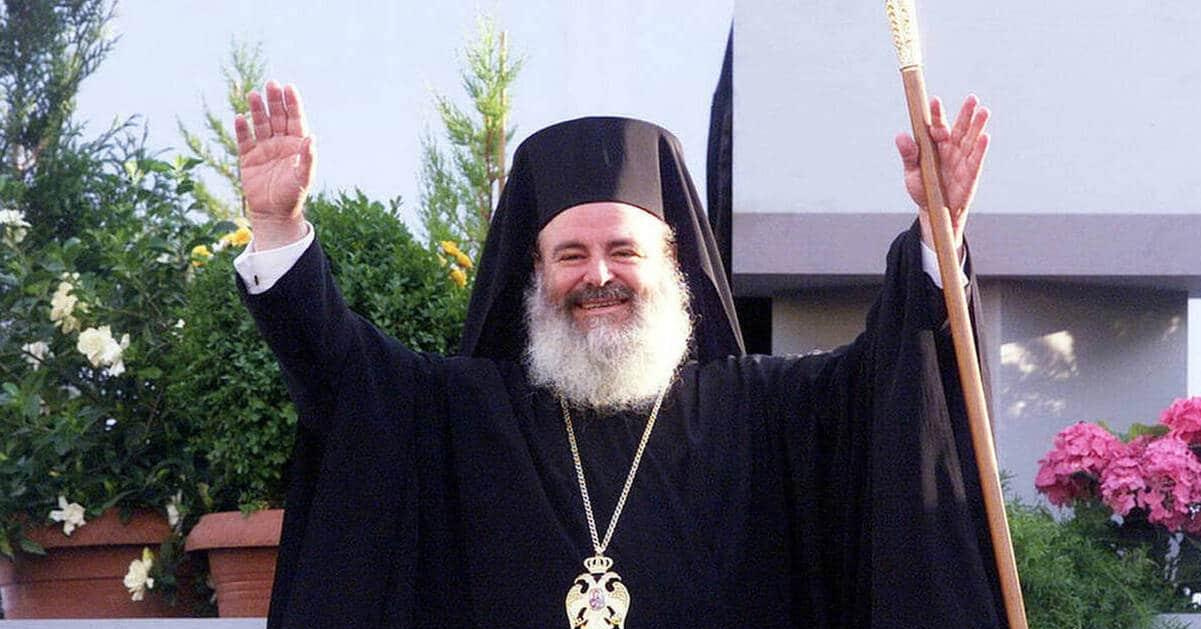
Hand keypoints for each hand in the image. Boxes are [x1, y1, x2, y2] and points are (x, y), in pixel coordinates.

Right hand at [235, 80, 315, 249]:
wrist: (273, 214)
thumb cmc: (292, 195)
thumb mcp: (304, 177)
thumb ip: (308, 158)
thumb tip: (312, 137)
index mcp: (296, 144)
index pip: (295, 119)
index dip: (292, 103)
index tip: (289, 88)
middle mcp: (280, 143)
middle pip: (277, 117)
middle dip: (274, 101)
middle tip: (271, 84)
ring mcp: (263, 148)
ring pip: (260, 124)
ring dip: (257, 110)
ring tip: (254, 95)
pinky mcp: (247, 157)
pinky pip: (244, 139)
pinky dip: (241, 129)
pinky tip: (239, 118)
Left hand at [895, 95, 989, 253]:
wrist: (934, 211)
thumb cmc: (923, 188)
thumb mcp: (912, 172)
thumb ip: (908, 155)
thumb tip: (901, 136)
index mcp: (935, 146)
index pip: (937, 126)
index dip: (936, 114)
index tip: (934, 101)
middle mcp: (950, 149)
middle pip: (959, 128)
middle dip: (965, 113)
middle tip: (972, 98)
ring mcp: (962, 160)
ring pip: (971, 139)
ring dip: (977, 126)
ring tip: (983, 111)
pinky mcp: (970, 173)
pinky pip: (975, 159)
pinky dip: (980, 148)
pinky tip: (985, 136)